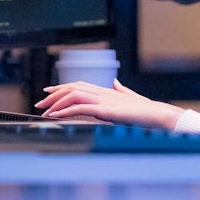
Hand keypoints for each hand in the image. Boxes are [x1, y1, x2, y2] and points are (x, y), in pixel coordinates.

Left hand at [35, 80, 184, 128]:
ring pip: (74, 95)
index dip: (63, 87)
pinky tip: (57, 116)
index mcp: (108, 91)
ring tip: (45, 112)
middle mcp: (104, 92)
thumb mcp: (131, 99)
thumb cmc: (147, 111)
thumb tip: (115, 83)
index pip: (80, 85)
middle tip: (40, 103)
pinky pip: (81, 108)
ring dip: (57, 103)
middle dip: (54, 95)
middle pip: (73, 88)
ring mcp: (104, 100)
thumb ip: (122, 91)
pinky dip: (66, 111)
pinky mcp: (106, 110)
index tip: (49, 92)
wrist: (159, 115)